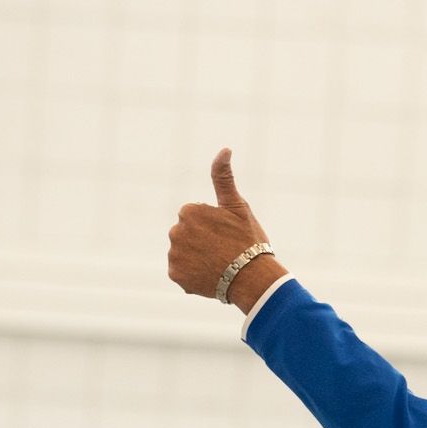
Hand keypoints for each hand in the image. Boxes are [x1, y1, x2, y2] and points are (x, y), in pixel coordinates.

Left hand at [167, 150, 288, 306]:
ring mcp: (174, 254)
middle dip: (202, 241)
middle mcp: (175, 231)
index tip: (226, 235)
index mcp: (188, 212)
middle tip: (224, 251)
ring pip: (184, 253)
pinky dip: (192, 275)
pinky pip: (181, 272)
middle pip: (187, 235)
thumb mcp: (236, 206)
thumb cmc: (248, 240)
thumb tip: (225, 149)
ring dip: (197, 258)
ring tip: (218, 265)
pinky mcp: (175, 275)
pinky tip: (210, 276)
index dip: (213, 227)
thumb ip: (223, 178)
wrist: (252, 279)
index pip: (196, 218)